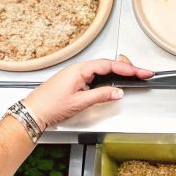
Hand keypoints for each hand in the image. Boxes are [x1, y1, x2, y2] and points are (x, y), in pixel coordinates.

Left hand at [20, 56, 152, 131]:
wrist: (33, 111)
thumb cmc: (50, 105)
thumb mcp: (80, 102)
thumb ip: (101, 95)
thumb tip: (117, 91)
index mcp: (80, 69)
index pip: (110, 65)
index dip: (128, 69)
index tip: (142, 72)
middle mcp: (78, 69)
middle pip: (108, 64)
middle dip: (127, 68)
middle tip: (142, 73)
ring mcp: (76, 74)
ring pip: (102, 69)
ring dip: (118, 72)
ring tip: (133, 76)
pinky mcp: (74, 81)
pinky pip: (95, 75)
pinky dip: (107, 77)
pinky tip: (113, 82)